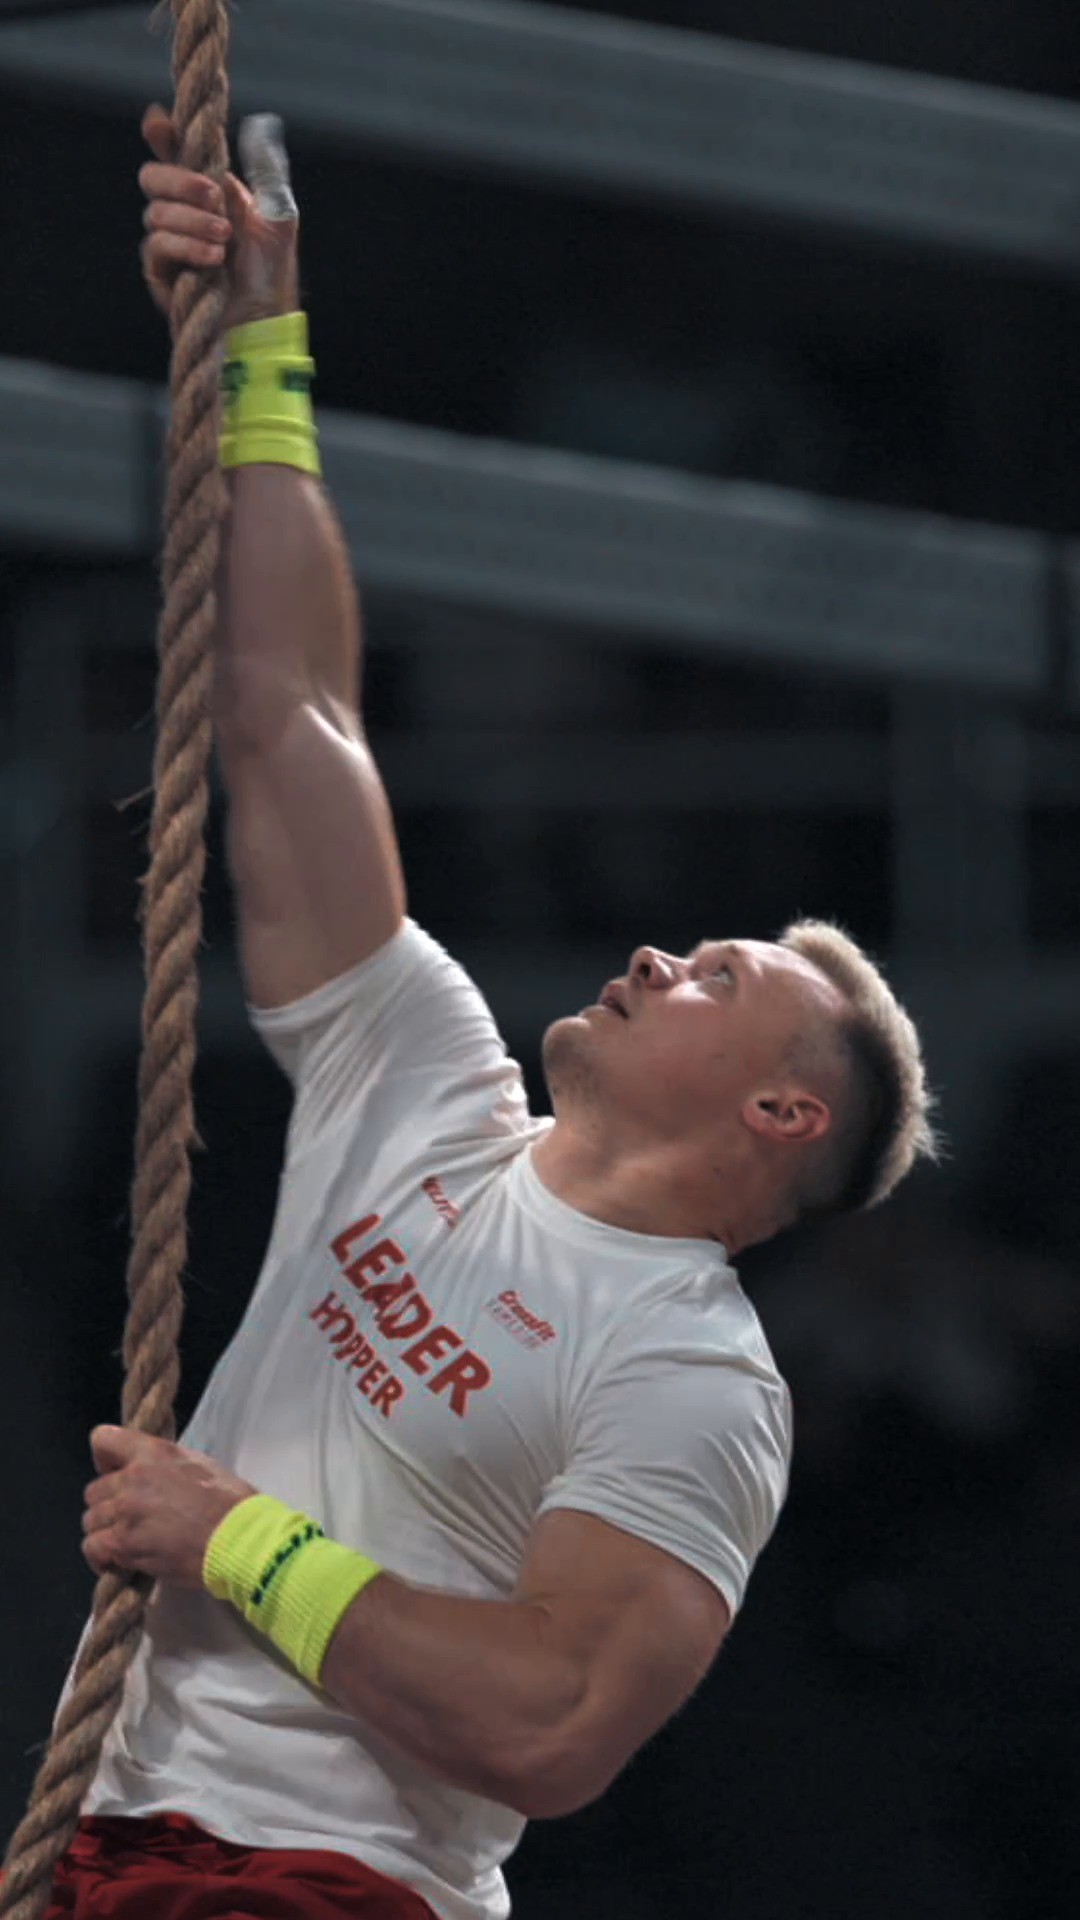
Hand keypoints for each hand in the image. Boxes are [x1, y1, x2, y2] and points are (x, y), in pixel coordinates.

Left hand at [82, 1426, 256, 1588]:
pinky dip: (102, 1557)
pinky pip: (93, 1547)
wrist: (237, 1538)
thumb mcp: (198, 1463)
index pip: (102, 1439)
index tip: (115, 1473)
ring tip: (129, 1543)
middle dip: (108, 1504)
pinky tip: (120, 1562)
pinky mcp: (124, 1544)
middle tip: (130, 1518)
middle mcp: (132, 1477)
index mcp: (152, 1452)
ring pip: (90, 1521)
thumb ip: (163, 1464)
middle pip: (93, 1490)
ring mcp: (125, 1512)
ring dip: (106, 1532)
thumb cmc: (228, 1502)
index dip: (105, 1459)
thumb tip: (149, 1473)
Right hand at [139, 102, 299, 329]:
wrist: (265, 323)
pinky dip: (186, 247)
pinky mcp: (162, 274)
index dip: (162, 135)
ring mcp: (169, 243)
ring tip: (226, 238)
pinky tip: (214, 258)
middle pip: (153, 177)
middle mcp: (182, 212)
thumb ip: (268, 172)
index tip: (160, 122)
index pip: (174, 153)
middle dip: (180, 180)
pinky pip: (157, 247)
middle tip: (215, 195)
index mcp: (207, 191)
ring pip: (155, 213)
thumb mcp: (280, 217)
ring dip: (192, 221)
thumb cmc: (272, 275)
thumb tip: (261, 125)